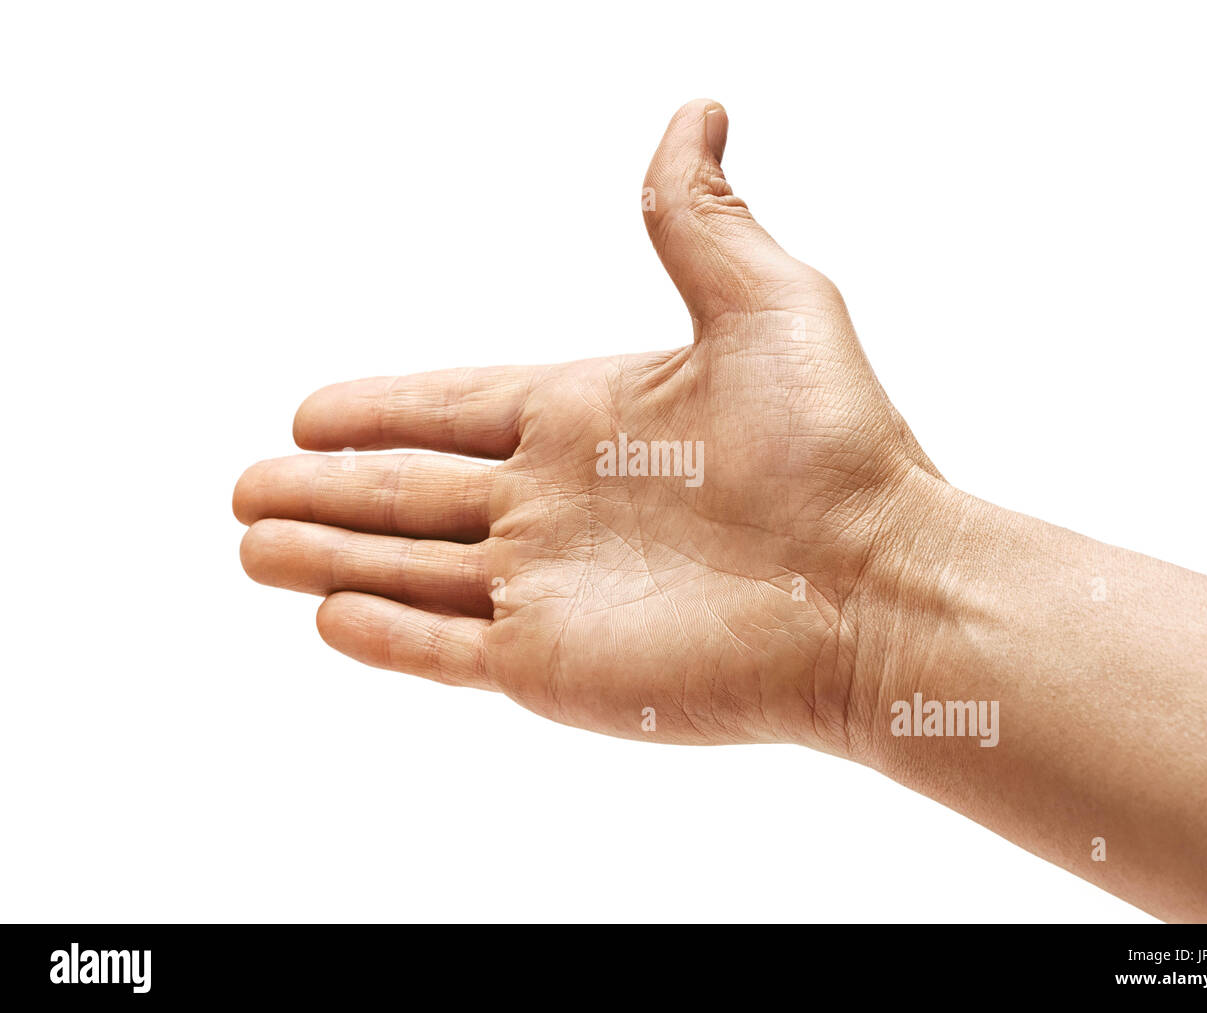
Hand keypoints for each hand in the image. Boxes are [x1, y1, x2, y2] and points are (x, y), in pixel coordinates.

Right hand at [234, 99, 941, 757]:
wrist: (877, 589)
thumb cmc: (835, 447)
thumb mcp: (764, 303)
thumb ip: (699, 217)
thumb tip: (698, 110)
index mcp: (589, 422)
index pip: (457, 412)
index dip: (383, 412)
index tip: (309, 413)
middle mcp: (560, 507)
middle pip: (414, 497)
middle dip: (328, 494)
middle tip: (248, 489)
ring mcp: (554, 594)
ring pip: (412, 573)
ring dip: (331, 560)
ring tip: (252, 547)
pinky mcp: (556, 671)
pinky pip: (447, 653)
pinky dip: (384, 638)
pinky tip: (325, 618)